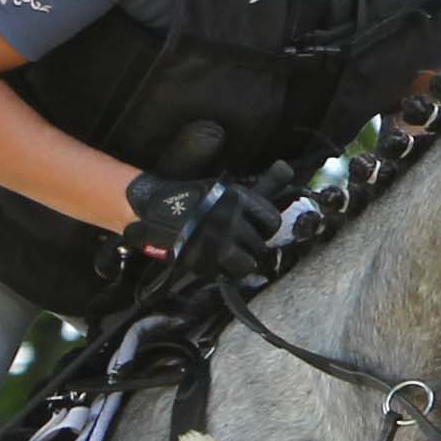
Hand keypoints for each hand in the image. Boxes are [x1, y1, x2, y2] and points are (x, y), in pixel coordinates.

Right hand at [122, 168, 289, 278]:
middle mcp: (230, 219)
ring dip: (238, 260)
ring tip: (227, 252)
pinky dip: (221, 269)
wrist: (154, 209)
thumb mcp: (230, 189)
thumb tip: (287, 167)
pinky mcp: (202, 260)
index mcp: (238, 199)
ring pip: (247, 263)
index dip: (264, 227)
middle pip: (260, 245)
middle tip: (235, 239)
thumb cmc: (197, 199)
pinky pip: (224, 273)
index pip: (272, 221)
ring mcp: (216, 241)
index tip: (253, 226)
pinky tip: (213, 259)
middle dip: (250, 244)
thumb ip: (264, 184)